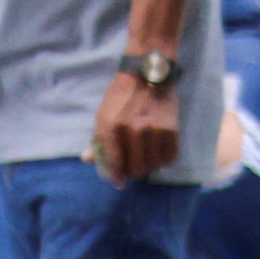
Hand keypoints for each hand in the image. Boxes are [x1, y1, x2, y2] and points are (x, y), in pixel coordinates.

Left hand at [88, 65, 178, 185]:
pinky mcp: (171, 130)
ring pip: (152, 164)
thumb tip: (88, 160)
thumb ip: (98, 139)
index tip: (118, 182)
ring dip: (148, 168)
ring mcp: (154, 131)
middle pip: (135, 167)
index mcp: (110, 127)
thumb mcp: (103, 115)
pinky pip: (169, 156)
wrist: (147, 76)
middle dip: (132, 173)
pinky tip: (158, 156)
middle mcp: (132, 130)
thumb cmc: (121, 97)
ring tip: (145, 163)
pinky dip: (163, 160)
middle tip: (132, 170)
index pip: (113, 161)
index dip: (115, 176)